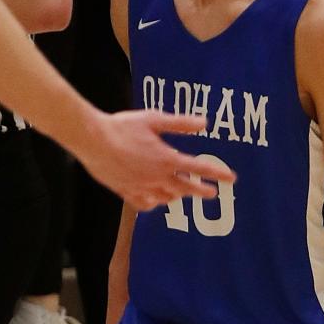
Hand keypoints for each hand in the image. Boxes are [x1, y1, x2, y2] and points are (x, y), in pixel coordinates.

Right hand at [78, 109, 237, 209]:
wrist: (93, 140)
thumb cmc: (123, 126)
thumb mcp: (154, 119)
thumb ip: (180, 123)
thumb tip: (204, 123)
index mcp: (166, 158)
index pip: (198, 168)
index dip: (217, 173)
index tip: (231, 179)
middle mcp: (157, 177)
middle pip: (185, 188)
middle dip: (201, 191)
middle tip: (213, 194)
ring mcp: (141, 187)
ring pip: (166, 198)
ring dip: (178, 195)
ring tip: (182, 192)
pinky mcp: (126, 192)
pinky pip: (145, 203)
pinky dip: (154, 203)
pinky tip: (156, 200)